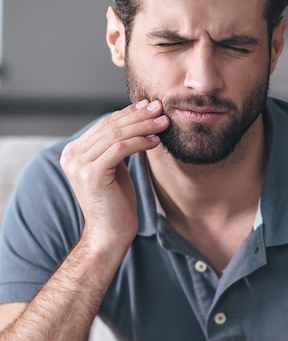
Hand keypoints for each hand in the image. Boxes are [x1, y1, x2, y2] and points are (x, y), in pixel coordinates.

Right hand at [60, 99, 168, 255]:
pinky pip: (120, 148)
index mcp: (73, 152)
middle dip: (138, 116)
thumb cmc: (116, 203)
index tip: (149, 106)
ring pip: (116, 134)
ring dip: (143, 126)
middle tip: (160, 109)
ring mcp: (79, 164)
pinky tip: (155, 142)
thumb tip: (134, 119)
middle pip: (110, 126)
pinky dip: (140, 142)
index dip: (128, 113)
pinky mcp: (91, 174)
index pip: (104, 124)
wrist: (109, 234)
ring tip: (163, 123)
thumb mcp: (114, 168)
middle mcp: (71, 155)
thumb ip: (115, 146)